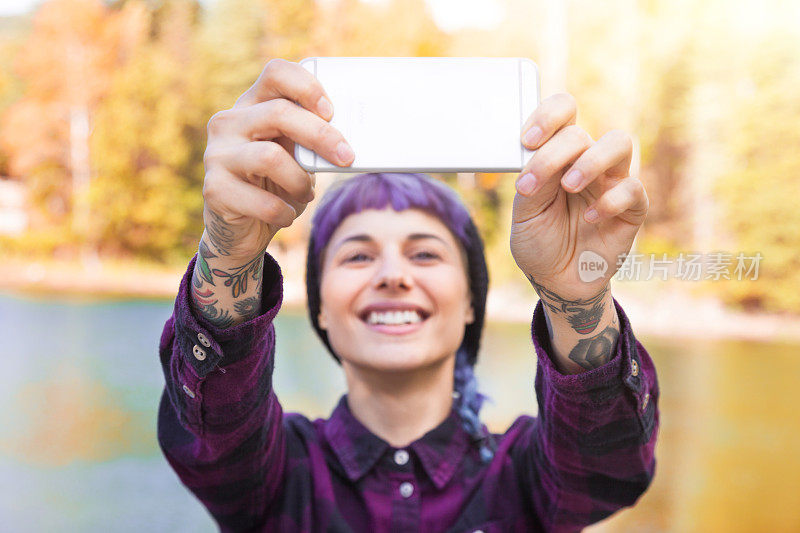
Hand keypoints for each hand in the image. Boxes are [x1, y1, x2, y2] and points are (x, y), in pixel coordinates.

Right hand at [201, 59, 354, 259]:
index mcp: (251, 105)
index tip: (331, 111)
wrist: (241, 227)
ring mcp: (217, 155)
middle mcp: (228, 123)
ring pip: (270, 157)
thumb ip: (311, 139)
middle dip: (320, 135)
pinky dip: (283, 211)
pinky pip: (262, 200)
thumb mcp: (295, 155)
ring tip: (305, 193)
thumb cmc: (276, 184)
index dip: (307, 87)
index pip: (276, 73)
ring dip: (299, 180)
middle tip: (346, 156)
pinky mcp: (214, 189)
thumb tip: (349, 141)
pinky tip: (285, 215)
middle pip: (279, 112)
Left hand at [510, 93, 647, 298]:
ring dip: (590, 161)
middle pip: (581, 134)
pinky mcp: (632, 208)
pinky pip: (632, 189)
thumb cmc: (539, 241)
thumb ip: (532, 181)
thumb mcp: (525, 213)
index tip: (527, 140)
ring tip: (569, 186)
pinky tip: (590, 218)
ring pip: (619, 143)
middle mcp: (587, 162)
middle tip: (534, 183)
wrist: (555, 280)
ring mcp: (611, 182)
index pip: (564, 113)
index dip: (548, 116)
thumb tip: (536, 154)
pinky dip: (610, 201)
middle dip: (553, 155)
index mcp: (559, 155)